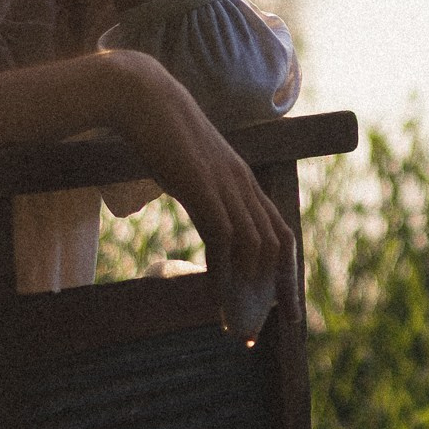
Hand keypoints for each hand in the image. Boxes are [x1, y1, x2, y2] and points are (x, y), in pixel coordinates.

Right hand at [106, 53, 296, 342]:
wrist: (140, 95)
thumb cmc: (159, 133)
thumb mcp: (191, 170)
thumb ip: (205, 194)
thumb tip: (207, 220)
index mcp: (245, 182)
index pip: (281, 233)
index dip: (287, 274)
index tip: (286, 312)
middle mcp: (244, 184)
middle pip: (276, 247)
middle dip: (273, 294)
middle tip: (256, 333)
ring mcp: (225, 184)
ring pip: (255, 247)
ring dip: (247, 293)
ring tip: (232, 326)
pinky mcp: (201, 186)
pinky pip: (223, 238)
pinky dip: (223, 273)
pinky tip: (214, 298)